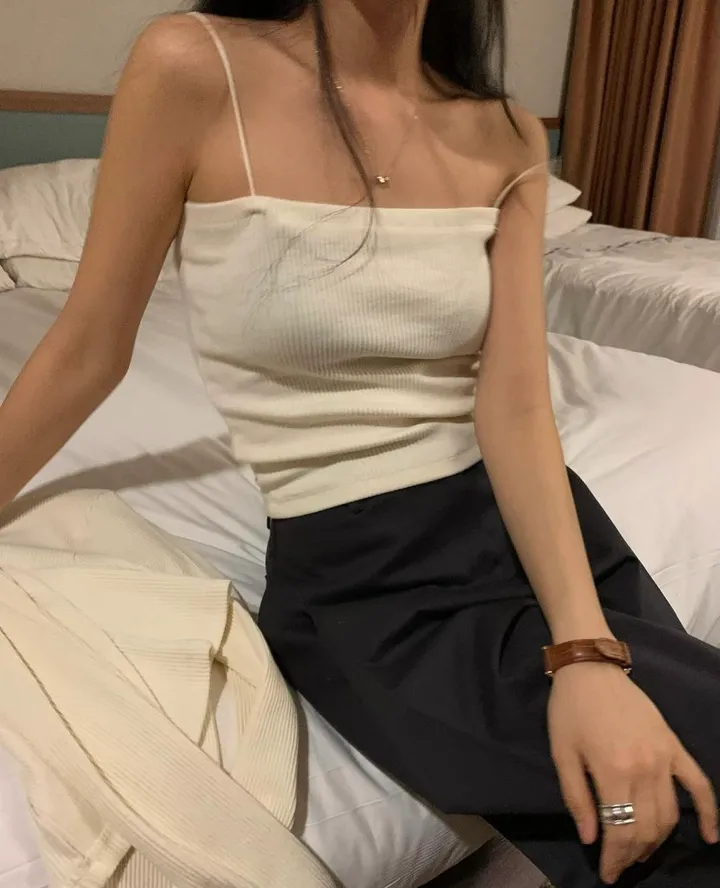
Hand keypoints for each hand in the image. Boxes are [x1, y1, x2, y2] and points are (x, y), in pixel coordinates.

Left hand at [548, 663, 718, 883]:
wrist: (591, 668)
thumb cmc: (569, 709)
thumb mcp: (561, 753)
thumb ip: (576, 797)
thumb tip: (590, 837)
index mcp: (613, 771)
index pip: (620, 831)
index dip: (614, 858)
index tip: (607, 874)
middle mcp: (645, 768)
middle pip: (647, 828)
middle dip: (633, 855)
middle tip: (619, 865)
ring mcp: (664, 757)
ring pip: (670, 814)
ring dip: (658, 841)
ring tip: (640, 853)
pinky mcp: (674, 746)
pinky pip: (699, 783)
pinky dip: (708, 812)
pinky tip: (710, 835)